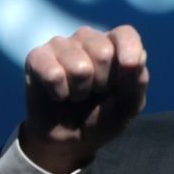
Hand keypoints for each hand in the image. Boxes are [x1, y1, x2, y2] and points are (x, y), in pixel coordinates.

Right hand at [19, 25, 148, 173]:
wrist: (70, 139)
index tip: (129, 69)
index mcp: (115, 46)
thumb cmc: (102, 117)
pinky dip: (60, 93)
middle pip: (103, 52)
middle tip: (95, 92)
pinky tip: (58, 94)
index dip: (129, 51)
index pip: (125, 34)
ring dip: (80, 92)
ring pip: (79, 67)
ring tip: (77, 94)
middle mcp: (88, 39)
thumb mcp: (128, 107)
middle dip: (103, 83)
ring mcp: (61, 45)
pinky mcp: (37, 57)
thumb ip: (136, 83)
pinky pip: (53, 74)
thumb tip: (135, 60)